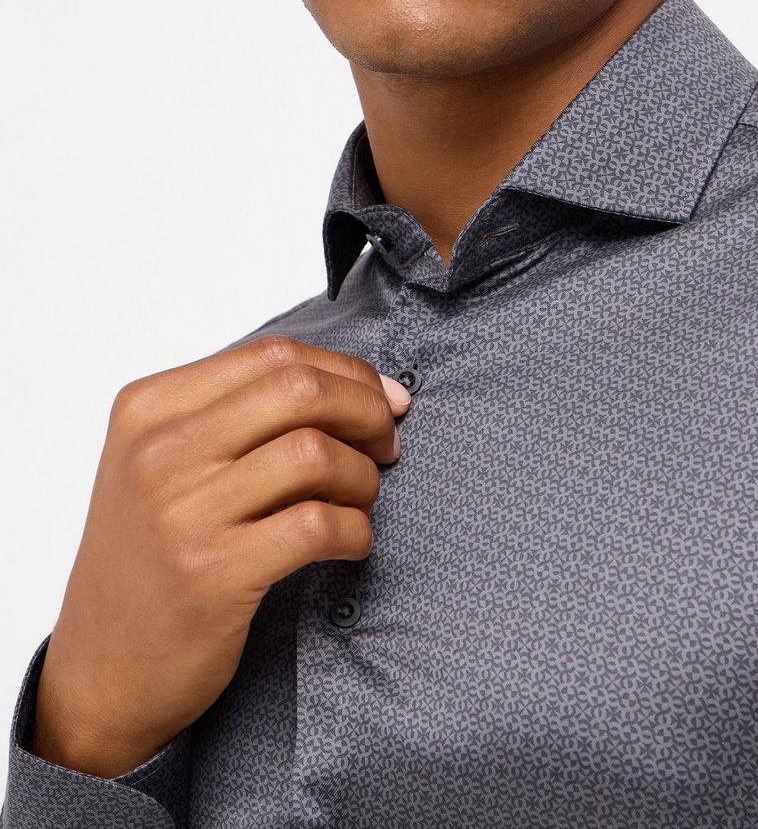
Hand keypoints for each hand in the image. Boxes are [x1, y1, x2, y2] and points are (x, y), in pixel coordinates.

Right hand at [29, 334, 410, 777]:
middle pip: (299, 389)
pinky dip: (355, 530)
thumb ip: (241, 415)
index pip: (274, 354)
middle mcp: (158, 451)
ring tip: (360, 500)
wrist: (99, 674)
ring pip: (314, 453)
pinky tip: (349, 544)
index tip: (384, 398)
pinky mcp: (212, 575)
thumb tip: (368, 385)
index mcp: (148, 407)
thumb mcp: (165, 465)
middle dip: (366, 410)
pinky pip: (318, 525)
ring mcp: (181, 513)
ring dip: (362, 475)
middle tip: (387, 443)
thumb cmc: (151, 560)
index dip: (346, 372)